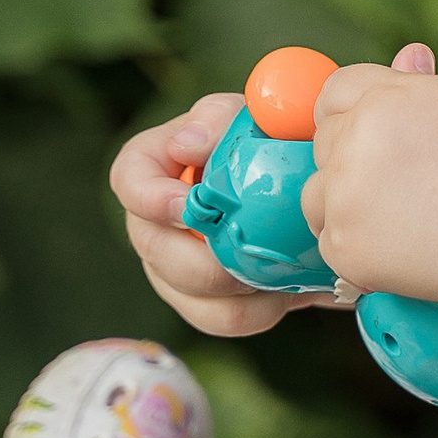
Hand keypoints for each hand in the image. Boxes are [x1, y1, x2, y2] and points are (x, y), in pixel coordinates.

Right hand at [109, 91, 296, 339]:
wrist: (309, 193)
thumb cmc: (275, 142)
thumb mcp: (256, 118)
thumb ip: (220, 119)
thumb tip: (188, 145)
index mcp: (158, 166)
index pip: (128, 179)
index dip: (149, 198)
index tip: (186, 206)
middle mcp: (155, 221)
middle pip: (156, 250)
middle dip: (204, 256)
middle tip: (251, 247)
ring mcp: (175, 266)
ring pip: (190, 293)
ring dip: (239, 285)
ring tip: (283, 268)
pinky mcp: (205, 302)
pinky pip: (223, 318)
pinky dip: (261, 308)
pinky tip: (289, 288)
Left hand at [307, 46, 437, 305]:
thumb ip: (417, 84)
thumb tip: (408, 53)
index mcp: (384, 97)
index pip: (334, 91)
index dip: (350, 112)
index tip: (368, 134)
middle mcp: (357, 139)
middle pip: (324, 140)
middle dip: (350, 157)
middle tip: (400, 182)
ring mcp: (346, 194)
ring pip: (316, 192)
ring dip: (343, 201)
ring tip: (399, 215)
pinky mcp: (344, 244)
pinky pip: (329, 238)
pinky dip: (357, 244)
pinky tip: (400, 245)